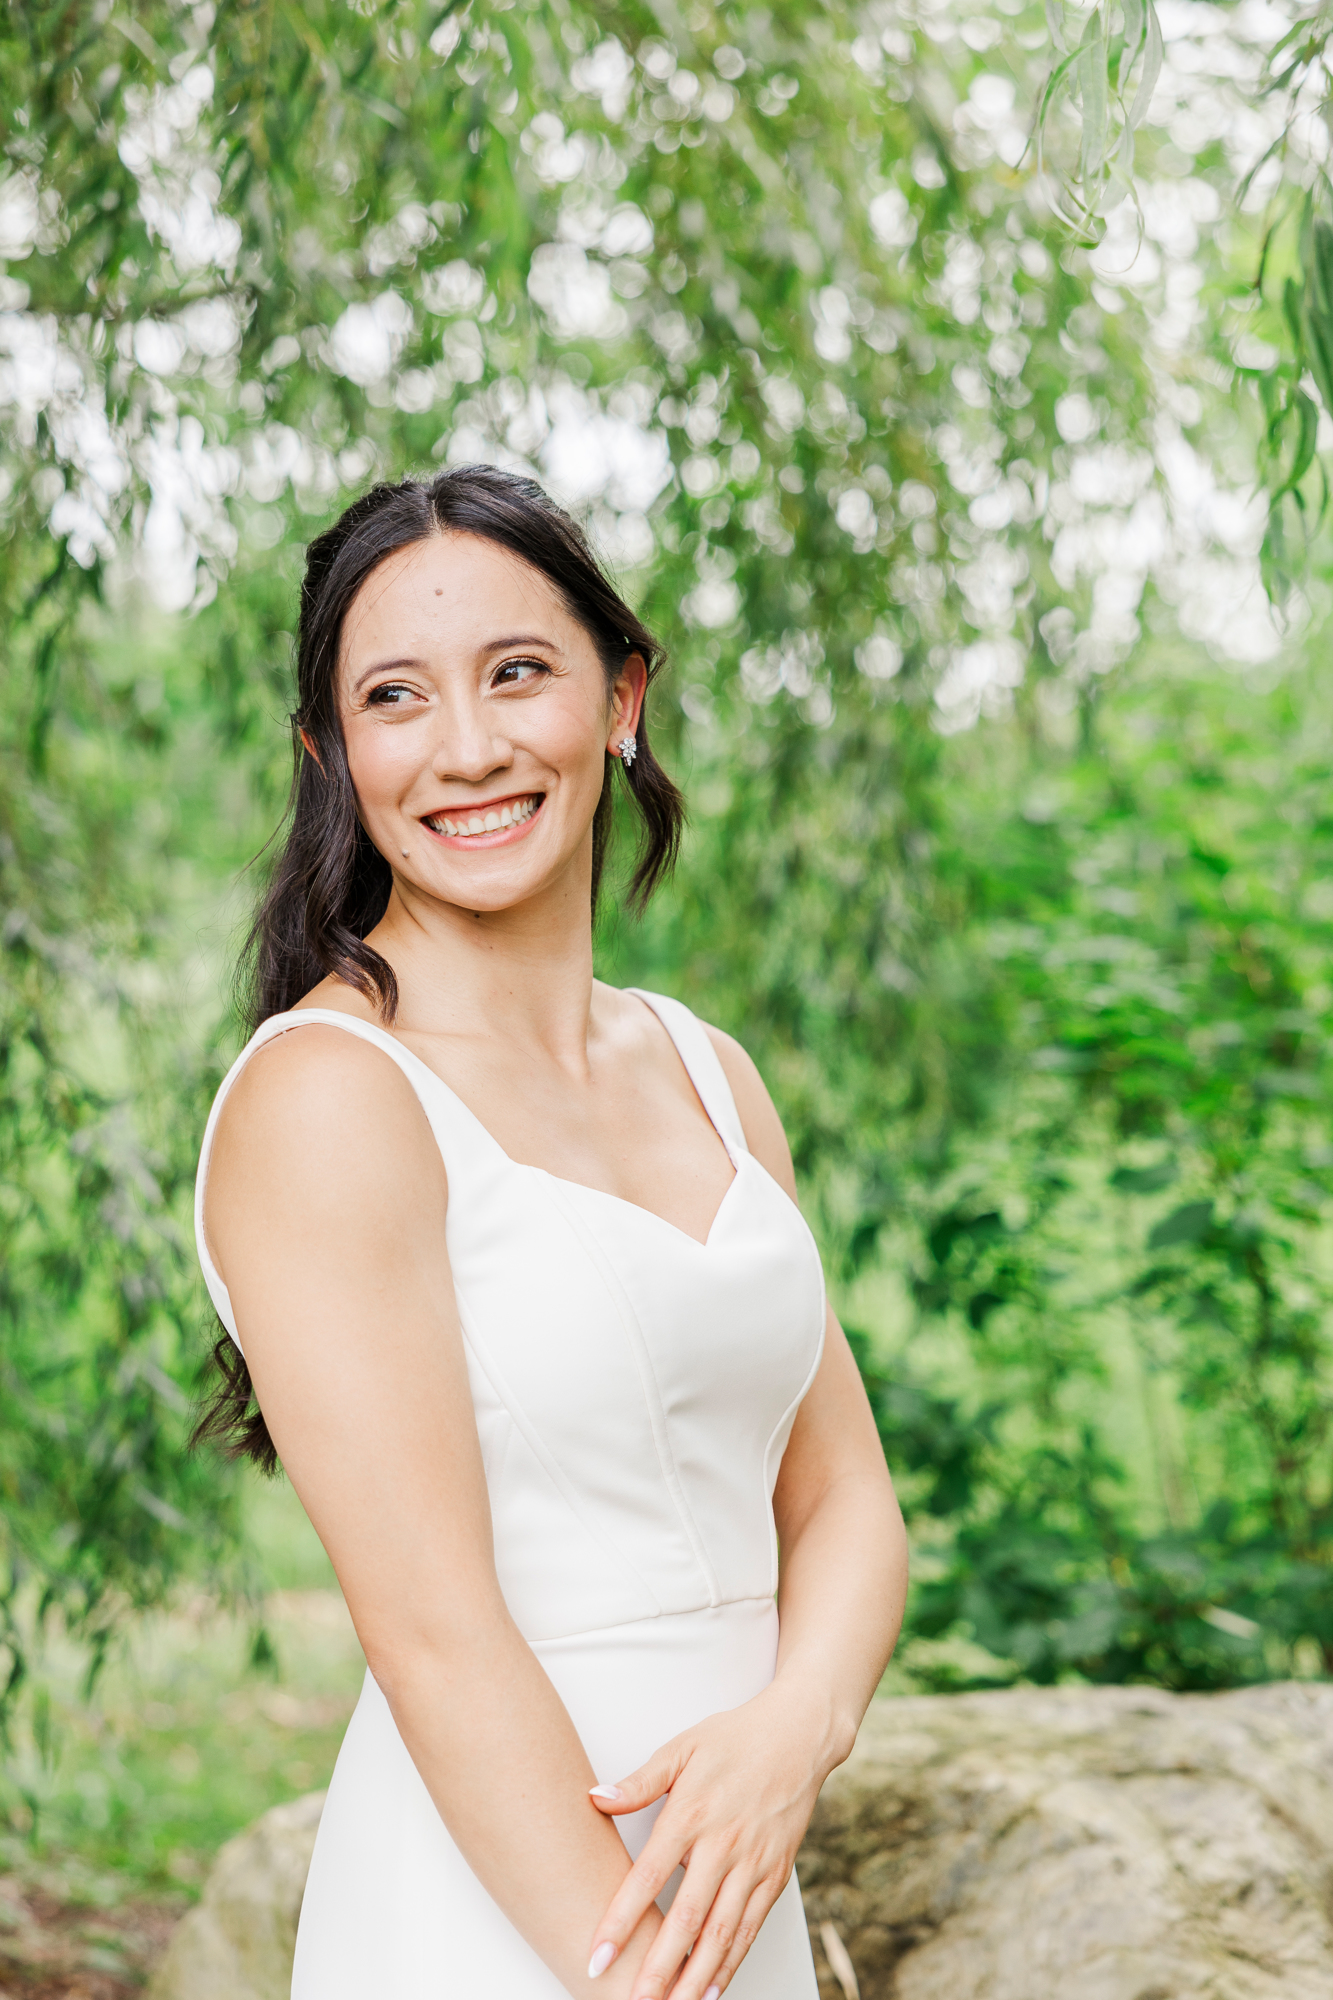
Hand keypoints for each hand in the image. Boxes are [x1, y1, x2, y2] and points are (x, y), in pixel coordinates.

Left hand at [585, 1681, 831, 1999]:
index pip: (648, 1876)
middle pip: (685, 1919)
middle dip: (656, 1968)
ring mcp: (752, 1864)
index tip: (597, 1955)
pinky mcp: (774, 1876)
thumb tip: (595, 1797)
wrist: (798, 1736)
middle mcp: (723, 1845)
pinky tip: (711, 1990)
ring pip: (720, 1934)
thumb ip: (639, 1781)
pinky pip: (749, 1929)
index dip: (620, 1919)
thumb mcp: (682, 1748)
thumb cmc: (735, 1740)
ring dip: (693, 1978)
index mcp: (692, 1813)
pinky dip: (730, 1964)